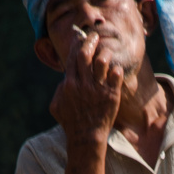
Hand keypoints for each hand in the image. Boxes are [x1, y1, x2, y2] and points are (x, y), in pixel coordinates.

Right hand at [49, 29, 123, 144]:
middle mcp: (83, 84)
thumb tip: (64, 80)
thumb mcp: (56, 106)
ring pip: (102, 62)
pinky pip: (116, 75)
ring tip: (106, 52)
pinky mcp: (112, 96)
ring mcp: (98, 89)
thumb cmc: (71, 123)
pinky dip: (116, 69)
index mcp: (69, 84)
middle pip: (86, 54)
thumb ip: (59, 90)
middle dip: (90, 41)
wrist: (86, 137)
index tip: (81, 37)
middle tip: (94, 36)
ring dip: (104, 53)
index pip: (73, 57)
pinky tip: (116, 69)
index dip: (77, 44)